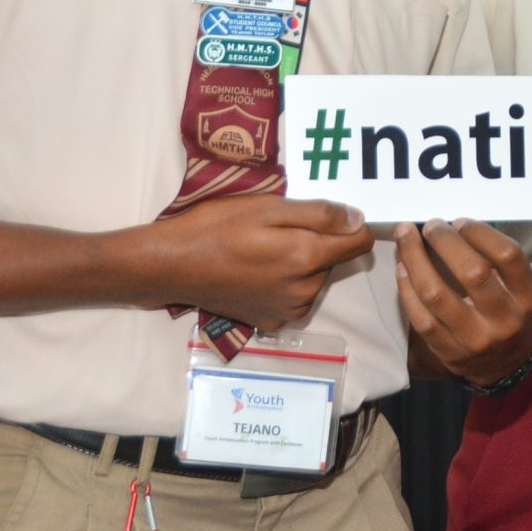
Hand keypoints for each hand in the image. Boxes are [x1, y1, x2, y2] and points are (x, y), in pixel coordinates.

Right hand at [139, 194, 373, 331]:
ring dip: (301, 263)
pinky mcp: (271, 322)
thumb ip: (318, 214)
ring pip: (314, 279)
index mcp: (307, 258)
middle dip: (317, 242)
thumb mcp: (268, 207)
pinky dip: (284, 284)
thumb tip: (358, 219)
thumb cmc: (217, 227)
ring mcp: (288, 311)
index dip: (352, 225)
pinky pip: (294, 297)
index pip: (359, 244)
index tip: (331, 215)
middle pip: (334, 260)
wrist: (172, 265)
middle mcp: (305, 292)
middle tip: (277, 229)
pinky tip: (256, 272)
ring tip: (262, 249)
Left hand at [395, 219, 531, 387]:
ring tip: (406, 237)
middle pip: (472, 271)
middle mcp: (504, 320)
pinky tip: (402, 268)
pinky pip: (421, 317)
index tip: (460, 221)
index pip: (507, 255)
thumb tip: (453, 227)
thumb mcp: (520, 290)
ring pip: (436, 293)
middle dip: (445, 240)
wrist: (505, 367)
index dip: (479, 232)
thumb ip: (497, 263)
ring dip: (415, 259)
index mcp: (527, 297)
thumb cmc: (510, 315)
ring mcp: (474, 340)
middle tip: (431, 225)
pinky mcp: (448, 353)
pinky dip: (406, 288)